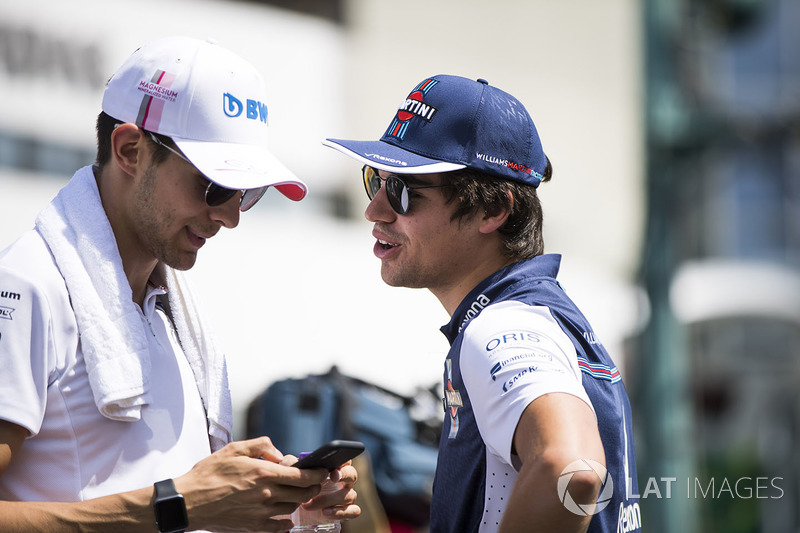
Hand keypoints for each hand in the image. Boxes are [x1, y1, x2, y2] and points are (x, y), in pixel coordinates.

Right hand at [173, 437, 328, 531]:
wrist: (189, 502)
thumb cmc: (209, 474)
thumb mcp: (235, 448)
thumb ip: (262, 446)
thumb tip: (280, 454)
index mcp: (264, 473)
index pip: (303, 476)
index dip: (318, 474)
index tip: (323, 470)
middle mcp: (266, 494)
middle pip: (303, 494)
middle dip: (312, 487)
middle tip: (313, 481)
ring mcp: (261, 513)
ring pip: (292, 508)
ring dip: (298, 500)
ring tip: (295, 493)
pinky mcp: (253, 526)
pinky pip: (279, 526)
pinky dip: (285, 521)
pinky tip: (283, 515)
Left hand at [295, 461, 360, 521]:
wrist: (297, 509)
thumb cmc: (298, 488)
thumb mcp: (293, 476)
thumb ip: (294, 466)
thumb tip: (296, 462)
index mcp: (335, 469)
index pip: (345, 460)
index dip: (343, 461)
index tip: (332, 468)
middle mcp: (344, 481)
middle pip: (353, 474)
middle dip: (345, 475)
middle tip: (332, 478)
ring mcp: (346, 496)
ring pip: (350, 495)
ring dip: (331, 499)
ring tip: (311, 504)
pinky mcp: (346, 511)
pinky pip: (353, 511)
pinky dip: (341, 512)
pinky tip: (325, 512)